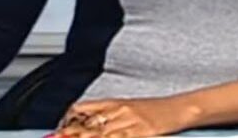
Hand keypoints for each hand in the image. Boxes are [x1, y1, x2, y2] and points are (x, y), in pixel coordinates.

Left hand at [55, 96, 199, 137]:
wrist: (182, 108)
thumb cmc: (157, 112)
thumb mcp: (129, 109)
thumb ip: (107, 116)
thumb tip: (85, 127)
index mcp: (114, 102)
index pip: (82, 109)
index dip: (66, 122)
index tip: (55, 133)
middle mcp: (119, 110)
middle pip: (87, 125)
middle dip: (69, 136)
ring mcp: (131, 122)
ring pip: (100, 135)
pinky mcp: (143, 132)